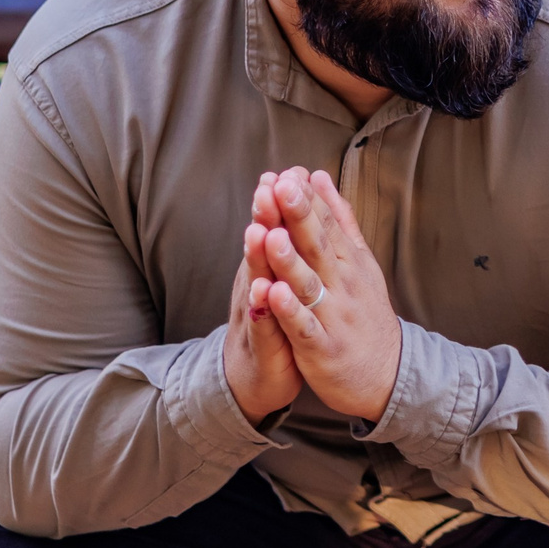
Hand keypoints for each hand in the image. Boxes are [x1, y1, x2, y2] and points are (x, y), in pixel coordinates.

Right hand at [222, 172, 304, 423]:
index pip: (275, 228)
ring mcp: (256, 313)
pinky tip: (263, 293)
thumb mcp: (280, 278)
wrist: (254, 377)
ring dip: (258, 257)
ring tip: (260, 231)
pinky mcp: (260, 344)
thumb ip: (285, 242)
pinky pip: (261, 324)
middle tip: (267, 186)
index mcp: (269, 267)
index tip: (287, 170)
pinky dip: (262, 308)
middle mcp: (257, 283)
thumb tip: (294, 203)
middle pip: (261, 246)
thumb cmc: (274, 320)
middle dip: (266, 217)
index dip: (280, 202)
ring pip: (256, 280)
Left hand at [252, 166, 404, 422]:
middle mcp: (342, 283)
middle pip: (318, 246)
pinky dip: (289, 311)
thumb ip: (339, 218)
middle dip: (298, 217)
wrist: (389, 374)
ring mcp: (333, 315)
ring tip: (272, 235)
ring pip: (308, 284)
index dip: (307, 199)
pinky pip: (303, 327)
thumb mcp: (360, 261)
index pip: (327, 223)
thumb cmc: (366, 314)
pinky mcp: (322, 347)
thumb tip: (320, 176)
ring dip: (290, 260)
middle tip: (281, 188)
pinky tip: (273, 294)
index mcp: (348, 261)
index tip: (288, 172)